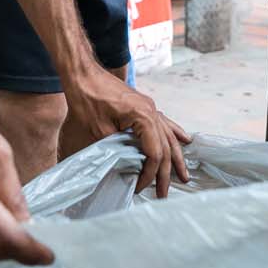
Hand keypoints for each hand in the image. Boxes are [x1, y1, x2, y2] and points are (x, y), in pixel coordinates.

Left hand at [58, 67, 190, 196]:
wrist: (82, 73)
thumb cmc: (87, 98)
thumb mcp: (100, 130)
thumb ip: (118, 149)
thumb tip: (127, 166)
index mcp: (143, 116)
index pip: (154, 153)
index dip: (148, 174)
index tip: (139, 187)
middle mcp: (151, 110)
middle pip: (164, 147)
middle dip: (165, 173)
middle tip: (163, 194)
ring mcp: (149, 106)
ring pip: (168, 136)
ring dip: (175, 157)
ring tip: (183, 176)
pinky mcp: (143, 104)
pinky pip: (164, 122)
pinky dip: (174, 133)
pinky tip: (185, 140)